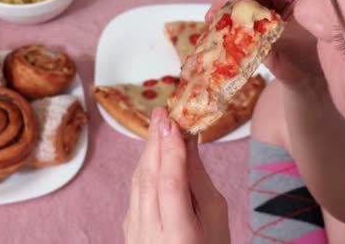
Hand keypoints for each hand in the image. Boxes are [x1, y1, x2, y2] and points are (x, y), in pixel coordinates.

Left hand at [123, 107, 229, 243]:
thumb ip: (198, 180)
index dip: (171, 152)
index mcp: (180, 236)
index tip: (172, 123)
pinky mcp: (128, 229)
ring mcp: (135, 234)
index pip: (171, 186)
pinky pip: (135, 192)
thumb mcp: (216, 217)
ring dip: (147, 151)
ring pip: (138, 184)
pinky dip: (143, 169)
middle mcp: (151, 235)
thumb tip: (188, 141)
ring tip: (157, 124)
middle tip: (161, 112)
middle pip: (149, 180)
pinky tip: (151, 152)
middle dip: (155, 143)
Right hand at [206, 0, 321, 85]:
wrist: (307, 75)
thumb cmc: (308, 56)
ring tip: (211, 24)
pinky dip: (226, 20)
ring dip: (224, 11)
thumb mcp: (288, 41)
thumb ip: (264, 31)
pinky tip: (214, 29)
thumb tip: (238, 25)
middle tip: (212, 16)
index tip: (226, 4)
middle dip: (229, 0)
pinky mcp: (255, 13)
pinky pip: (237, 12)